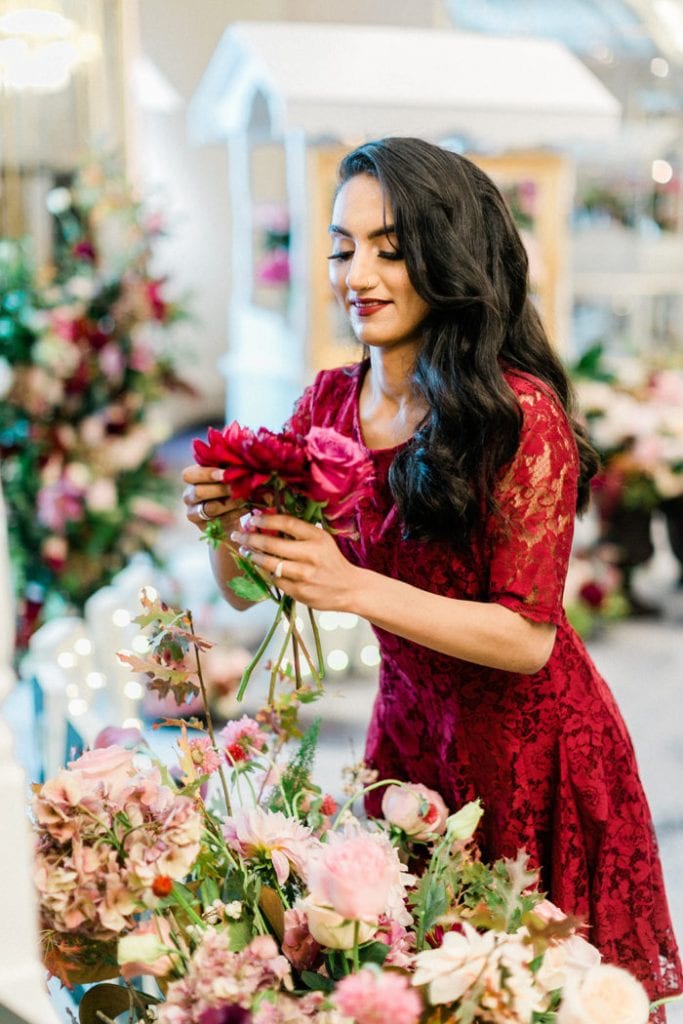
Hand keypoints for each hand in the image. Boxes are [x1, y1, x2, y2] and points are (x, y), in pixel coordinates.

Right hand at [181, 465, 244, 530]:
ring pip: (210, 508)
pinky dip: (236, 513)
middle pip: (199, 492)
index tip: (225, 474)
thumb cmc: (230, 485)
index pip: (189, 475)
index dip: (207, 474)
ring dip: (231, 502)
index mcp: (191, 478)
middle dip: (222, 489)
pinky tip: (248, 508)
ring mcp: (194, 513)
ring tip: (248, 497)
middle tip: (242, 486)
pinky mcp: (204, 527)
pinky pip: (219, 521)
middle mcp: (188, 496)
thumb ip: (231, 468)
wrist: (232, 512)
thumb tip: (246, 465)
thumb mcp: (228, 474)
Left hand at [229, 511, 361, 611]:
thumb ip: (299, 532)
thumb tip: (266, 522)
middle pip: (273, 544)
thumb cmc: (331, 560)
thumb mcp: (322, 540)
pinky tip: (261, 567)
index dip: (266, 520)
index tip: (252, 519)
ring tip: (246, 551)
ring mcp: (305, 575)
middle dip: (251, 538)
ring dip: (254, 557)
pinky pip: (275, 580)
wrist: (350, 588)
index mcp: (317, 538)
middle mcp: (311, 555)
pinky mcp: (300, 592)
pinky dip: (266, 572)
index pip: (287, 523)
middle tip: (238, 535)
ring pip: (270, 564)